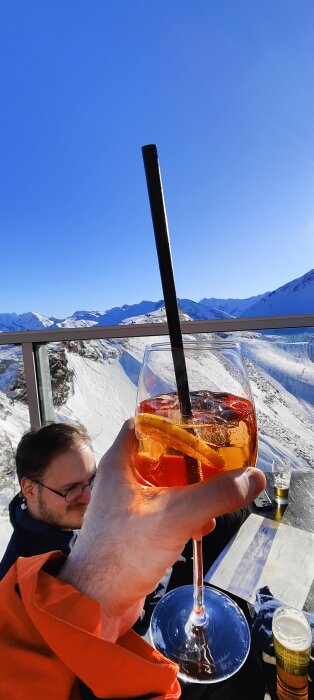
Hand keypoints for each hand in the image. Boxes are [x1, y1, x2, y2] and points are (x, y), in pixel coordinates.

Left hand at [59, 419, 264, 640]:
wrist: (96, 603)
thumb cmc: (122, 552)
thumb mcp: (174, 516)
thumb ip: (215, 495)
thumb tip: (253, 477)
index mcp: (119, 463)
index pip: (145, 424)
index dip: (173, 421)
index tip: (203, 426)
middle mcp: (121, 479)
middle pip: (162, 455)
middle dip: (193, 460)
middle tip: (220, 461)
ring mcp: (127, 506)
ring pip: (167, 485)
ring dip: (193, 490)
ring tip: (216, 498)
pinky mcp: (135, 529)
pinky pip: (165, 511)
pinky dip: (185, 513)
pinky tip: (202, 527)